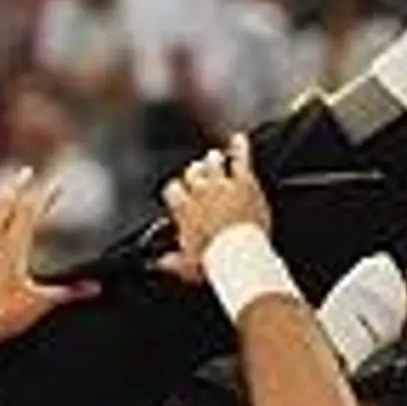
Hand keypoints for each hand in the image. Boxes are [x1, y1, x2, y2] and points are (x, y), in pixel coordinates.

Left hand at [0, 169, 98, 339]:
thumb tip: (94, 288)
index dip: (45, 197)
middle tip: (27, 172)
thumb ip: (69, 292)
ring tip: (8, 197)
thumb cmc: (0, 317)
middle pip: (5, 206)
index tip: (56, 184)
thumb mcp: (38, 303)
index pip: (30, 214)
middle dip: (19, 187)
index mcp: (11, 248)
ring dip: (0, 204)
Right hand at [157, 134, 270, 282]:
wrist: (241, 256)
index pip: (172, 189)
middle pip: (192, 172)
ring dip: (213, 161)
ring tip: (214, 158)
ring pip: (213, 162)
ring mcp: (223, 184)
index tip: (181, 196)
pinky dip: (239, 148)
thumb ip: (172, 262)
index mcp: (184, 209)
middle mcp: (201, 192)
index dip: (177, 192)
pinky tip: (238, 139)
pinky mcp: (244, 182)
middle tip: (200, 178)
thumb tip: (161, 263)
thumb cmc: (214, 262)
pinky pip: (240, 159)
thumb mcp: (187, 266)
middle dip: (195, 174)